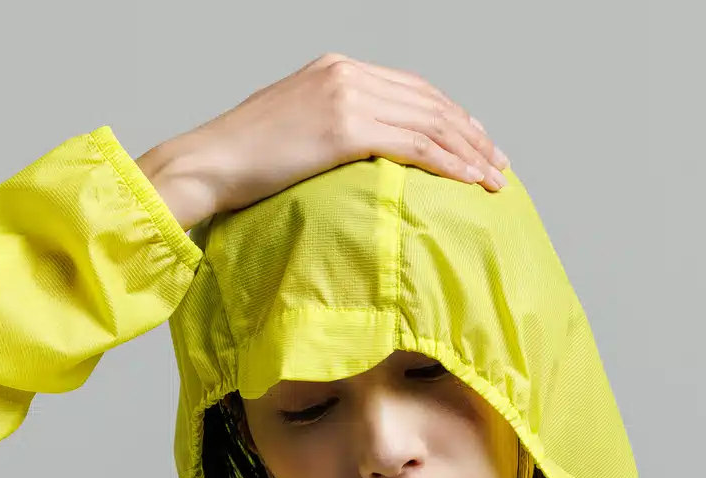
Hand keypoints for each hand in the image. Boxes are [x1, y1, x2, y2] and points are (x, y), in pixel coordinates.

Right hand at [136, 52, 509, 229]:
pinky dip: (449, 163)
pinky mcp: (344, 128)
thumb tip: (360, 160)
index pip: (411, 88)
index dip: (452, 116)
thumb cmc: (241, 165)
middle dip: (471, 134)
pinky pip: (414, 145)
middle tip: (499, 164)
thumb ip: (331, 132)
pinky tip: (470, 181)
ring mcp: (345, 97)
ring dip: (469, 152)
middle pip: (429, 101)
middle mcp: (345, 73)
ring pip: (430, 122)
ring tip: (494, 180)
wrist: (206, 165)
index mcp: (335, 68)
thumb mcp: (293, 133)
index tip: (477, 143)